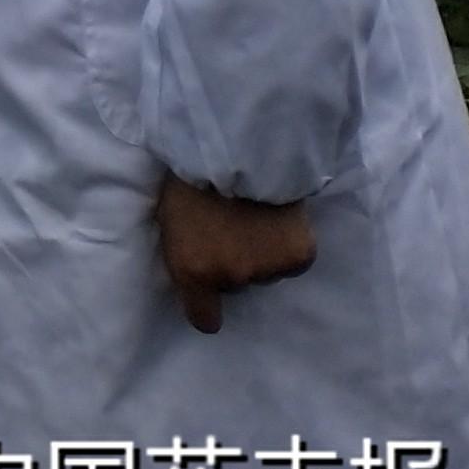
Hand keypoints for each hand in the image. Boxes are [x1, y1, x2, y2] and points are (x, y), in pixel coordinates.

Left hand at [156, 172, 314, 332]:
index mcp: (192, 271)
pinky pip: (291, 262)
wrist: (239, 150)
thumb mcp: (170, 218)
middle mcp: (231, 278)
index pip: (204, 319)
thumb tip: (195, 272)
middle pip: (235, 284)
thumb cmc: (190, 176)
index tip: (210, 300)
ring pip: (265, 272)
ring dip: (261, 253)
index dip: (207, 309)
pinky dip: (287, 245)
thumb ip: (184, 253)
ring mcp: (267, 270)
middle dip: (233, 263)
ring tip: (253, 216)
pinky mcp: (298, 258)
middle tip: (230, 228)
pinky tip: (277, 218)